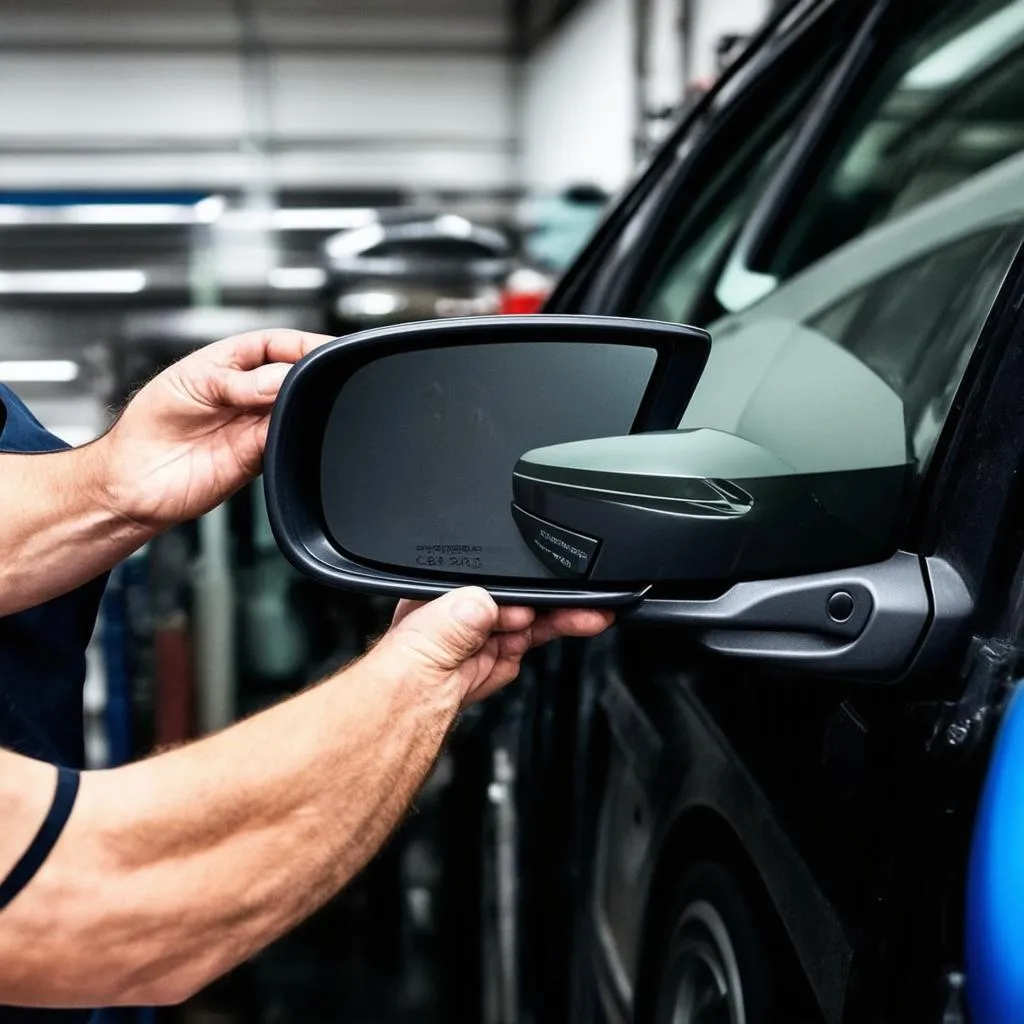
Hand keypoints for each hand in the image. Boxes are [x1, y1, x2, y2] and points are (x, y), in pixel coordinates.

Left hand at [100, 329, 331, 526]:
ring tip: (293, 406)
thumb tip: (281, 377)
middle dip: (309, 375)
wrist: (133, 483)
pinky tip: (285, 431)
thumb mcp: (190, 385)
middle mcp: (248, 393)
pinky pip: (288, 441)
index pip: (278, 344)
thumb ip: (237, 382)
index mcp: (230, 363)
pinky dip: (293, 436)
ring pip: (296, 409)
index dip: (303, 344)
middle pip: (294, 375)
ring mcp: (255, 424)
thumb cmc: (146, 427)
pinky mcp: (260, 456)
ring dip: (302, 407)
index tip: (324, 348)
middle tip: (312, 380)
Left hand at [370, 587, 613, 705]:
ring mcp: (468, 646)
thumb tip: (487, 602)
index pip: (491, 584)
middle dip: (547, 608)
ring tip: (584, 619)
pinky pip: (512, 655)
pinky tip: (533, 650)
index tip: (545, 600)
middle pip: (513, 606)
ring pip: (520, 628)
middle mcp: (455, 619)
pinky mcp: (478, 670)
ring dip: (550, 625)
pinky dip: (525, 653)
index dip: (521, 592)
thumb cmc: (393, 675)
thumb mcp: (429, 633)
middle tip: (584, 610)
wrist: (394, 728)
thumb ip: (462, 612)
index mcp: (440, 597)